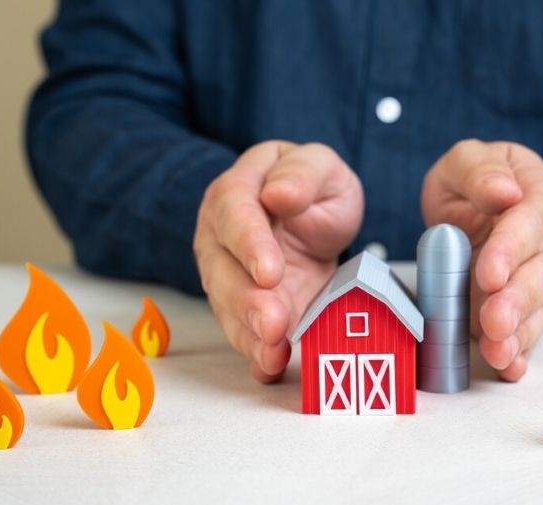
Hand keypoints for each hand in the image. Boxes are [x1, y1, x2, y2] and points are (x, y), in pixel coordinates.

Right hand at [194, 141, 363, 382]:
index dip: (250, 245)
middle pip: (223, 269)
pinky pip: (242, 331)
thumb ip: (304, 174)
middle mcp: (220, 235)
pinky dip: (255, 353)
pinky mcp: (242, 307)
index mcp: (238, 190)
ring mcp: (227, 273)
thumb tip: (279, 194)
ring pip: (227, 306)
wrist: (310, 218)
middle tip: (273, 324)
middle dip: (247, 301)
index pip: (235, 214)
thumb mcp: (322, 168)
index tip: (269, 272)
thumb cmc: (312, 189)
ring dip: (249, 334)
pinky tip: (269, 367)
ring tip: (272, 354)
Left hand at [421, 140, 542, 380]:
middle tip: (495, 321)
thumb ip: (479, 171)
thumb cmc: (477, 180)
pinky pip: (529, 330)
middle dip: (518, 300)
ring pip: (539, 308)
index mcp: (542, 198)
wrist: (484, 202)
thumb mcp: (467, 159)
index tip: (489, 272)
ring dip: (520, 333)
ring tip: (499, 352)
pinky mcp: (533, 307)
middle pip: (542, 273)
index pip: (531, 223)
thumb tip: (502, 190)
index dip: (511, 249)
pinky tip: (509, 368)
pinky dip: (520, 352)